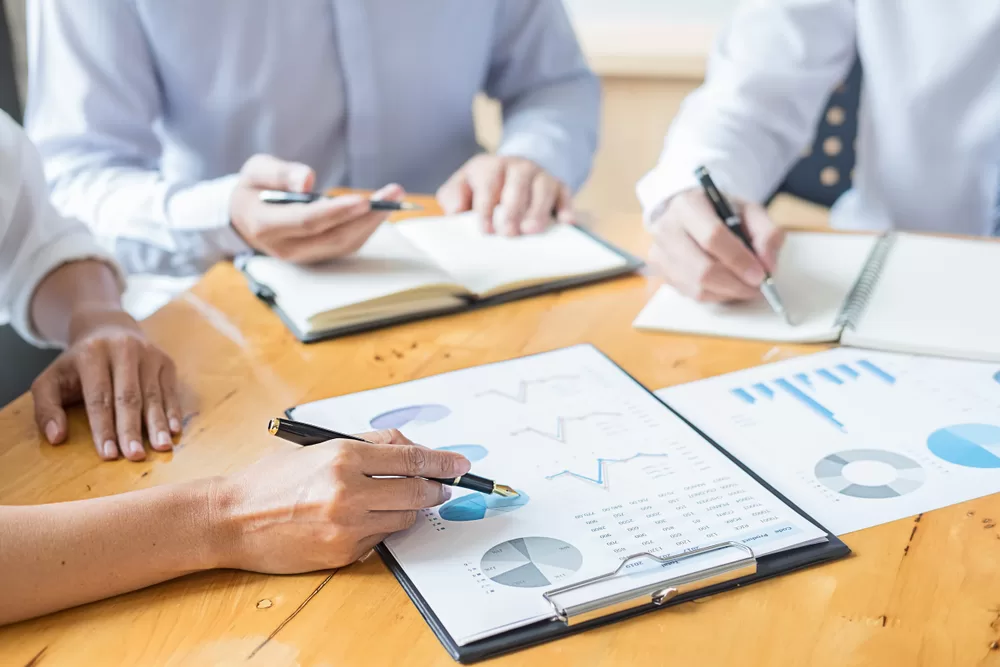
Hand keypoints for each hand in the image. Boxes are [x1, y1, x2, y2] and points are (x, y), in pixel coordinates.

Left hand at [31, 306, 181, 461]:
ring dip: (158, 424)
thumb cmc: (78, 365)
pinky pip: (170, 390)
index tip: (108, 455)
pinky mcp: (165, 360)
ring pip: (153, 395)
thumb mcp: (51, 380)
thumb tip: (56, 437)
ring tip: (162, 447)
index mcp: (91, 354)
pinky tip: (175, 430)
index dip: (103, 427)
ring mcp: (148, 354)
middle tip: (135, 455)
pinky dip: (173, 411)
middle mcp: (123, 349)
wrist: (108, 328)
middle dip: (132, 429)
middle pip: (128, 396)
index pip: (98, 397)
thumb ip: (46, 408)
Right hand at [210, 429, 471, 573]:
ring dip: (410, 509)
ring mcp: (347, 525)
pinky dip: (383, 527)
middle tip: (442, 486)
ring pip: (405, 518)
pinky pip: (381, 539)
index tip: (461, 465)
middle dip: (436, 489)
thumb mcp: (320, 447)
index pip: (412, 458)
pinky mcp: (343, 552)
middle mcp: (348, 491)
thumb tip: (413, 449)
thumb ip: (369, 445)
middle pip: (418, 491)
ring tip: (398, 500)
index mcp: (343, 456)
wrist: (231, 518)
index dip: (444, 462)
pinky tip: (367, 518)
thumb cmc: (272, 480)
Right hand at [230, 154, 404, 263]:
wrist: (244, 217)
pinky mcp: (317, 257)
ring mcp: (303, 257)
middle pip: (333, 237)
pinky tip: (381, 209)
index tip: (364, 199)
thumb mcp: (256, 170)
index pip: (307, 222)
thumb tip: (308, 181)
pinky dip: (366, 228)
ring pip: (344, 245)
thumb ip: (280, 173)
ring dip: (373, 222)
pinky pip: (346, 246)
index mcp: (265, 225)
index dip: (337, 212)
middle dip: (367, 216)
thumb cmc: (253, 188)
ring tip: (394, 196)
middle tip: (394, 192)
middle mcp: (285, 248)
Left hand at [437, 155, 572, 235]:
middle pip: (518, 185)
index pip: (489, 185)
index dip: (486, 208)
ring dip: (538, 210)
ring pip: (543, 189)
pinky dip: (567, 207)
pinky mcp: (559, 185)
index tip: (486, 230)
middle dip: (513, 210)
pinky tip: (566, 222)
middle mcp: (518, 167)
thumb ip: (453, 196)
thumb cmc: (483, 187)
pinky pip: (565, 194)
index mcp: (492, 166)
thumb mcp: (462, 186)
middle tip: (508, 233)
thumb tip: (456, 211)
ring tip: (532, 230)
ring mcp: (541, 175)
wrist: (514, 171)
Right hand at [648, 189, 784, 301]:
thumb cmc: (721, 213)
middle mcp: (666, 229)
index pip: (712, 237)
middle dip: (735, 284)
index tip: (760, 274)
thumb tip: (768, 266)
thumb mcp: (750, 212)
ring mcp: (659, 253)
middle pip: (702, 269)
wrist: (689, 215)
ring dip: (728, 292)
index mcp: (688, 205)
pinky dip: (716, 294)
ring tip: (744, 286)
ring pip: (697, 287)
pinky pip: (692, 294)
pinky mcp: (660, 272)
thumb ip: (767, 234)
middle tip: (756, 287)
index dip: (739, 260)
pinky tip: (726, 285)